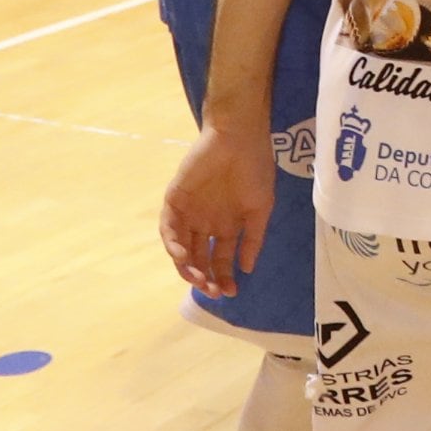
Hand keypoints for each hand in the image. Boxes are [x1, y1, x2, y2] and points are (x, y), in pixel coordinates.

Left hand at [160, 123, 277, 295]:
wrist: (239, 138)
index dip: (224, 277)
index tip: (231, 292)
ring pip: (181, 247)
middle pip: (198, 258)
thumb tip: (248, 268)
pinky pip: (169, 227)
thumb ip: (253, 239)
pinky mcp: (175, 199)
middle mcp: (205, 223)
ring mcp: (189, 212)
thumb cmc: (254, 170)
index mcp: (226, 226)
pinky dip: (173, 243)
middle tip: (212, 290)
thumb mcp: (261, 209)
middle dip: (204, 277)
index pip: (220, 259)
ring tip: (198, 278)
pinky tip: (182, 255)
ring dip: (187, 266)